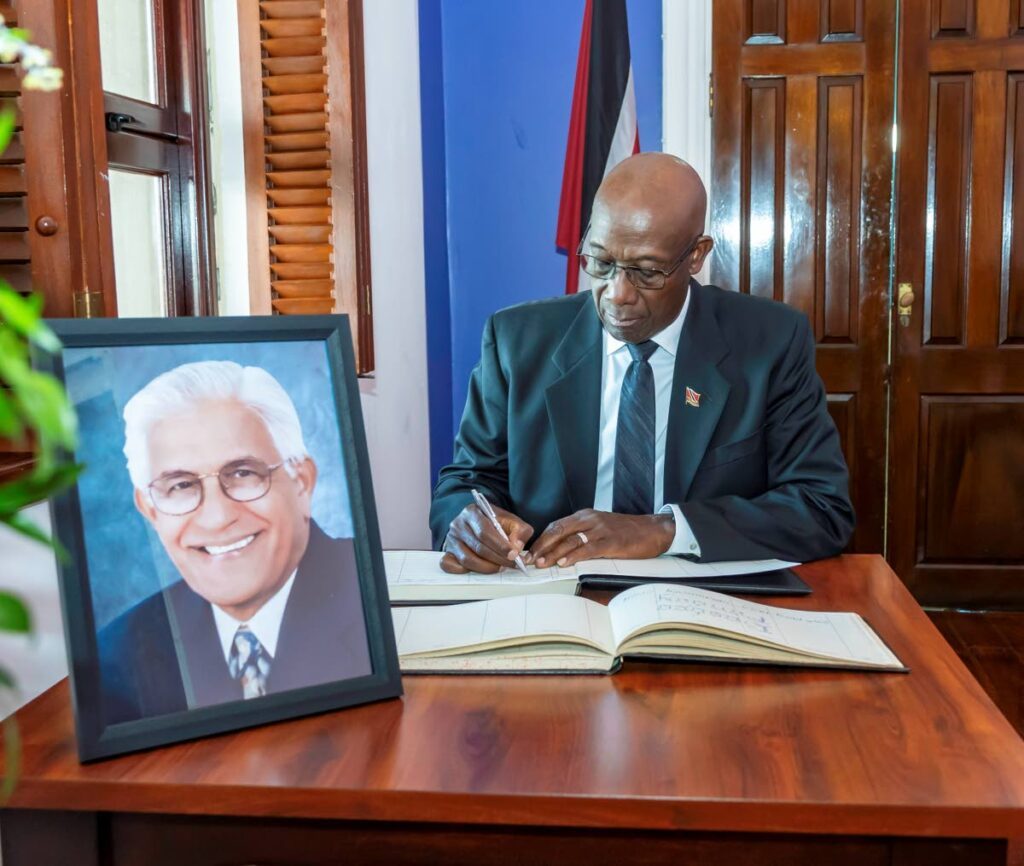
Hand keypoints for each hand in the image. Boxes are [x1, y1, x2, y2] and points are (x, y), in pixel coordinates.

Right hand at [441, 503, 533, 573]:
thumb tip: (516, 547)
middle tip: (512, 564)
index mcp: (472, 512)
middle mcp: (458, 525)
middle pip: (477, 546)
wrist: (478, 524)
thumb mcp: (511, 521)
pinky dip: (465, 571)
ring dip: (487, 567)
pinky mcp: (447, 553)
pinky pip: (451, 566)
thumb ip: (519, 531)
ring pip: (467, 560)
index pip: (484, 531)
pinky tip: (480, 570)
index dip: (500, 545)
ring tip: (500, 567)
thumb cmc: (495, 523)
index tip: (514, 555)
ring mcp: (451, 540)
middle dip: (498, 559)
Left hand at [529, 509, 674, 567]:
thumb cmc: (627, 532)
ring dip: (553, 553)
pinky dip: (574, 556)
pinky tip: (564, 563)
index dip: (542, 539)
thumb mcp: (601, 528)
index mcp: (585, 516)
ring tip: (542, 564)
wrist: (653, 530)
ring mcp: (600, 529)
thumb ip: (583, 535)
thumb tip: (561, 551)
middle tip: (530, 559)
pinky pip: (588, 548)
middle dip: (542, 546)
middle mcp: (590, 519)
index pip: (557, 525)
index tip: (530, 551)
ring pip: (570, 540)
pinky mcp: (611, 541)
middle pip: (559, 531)